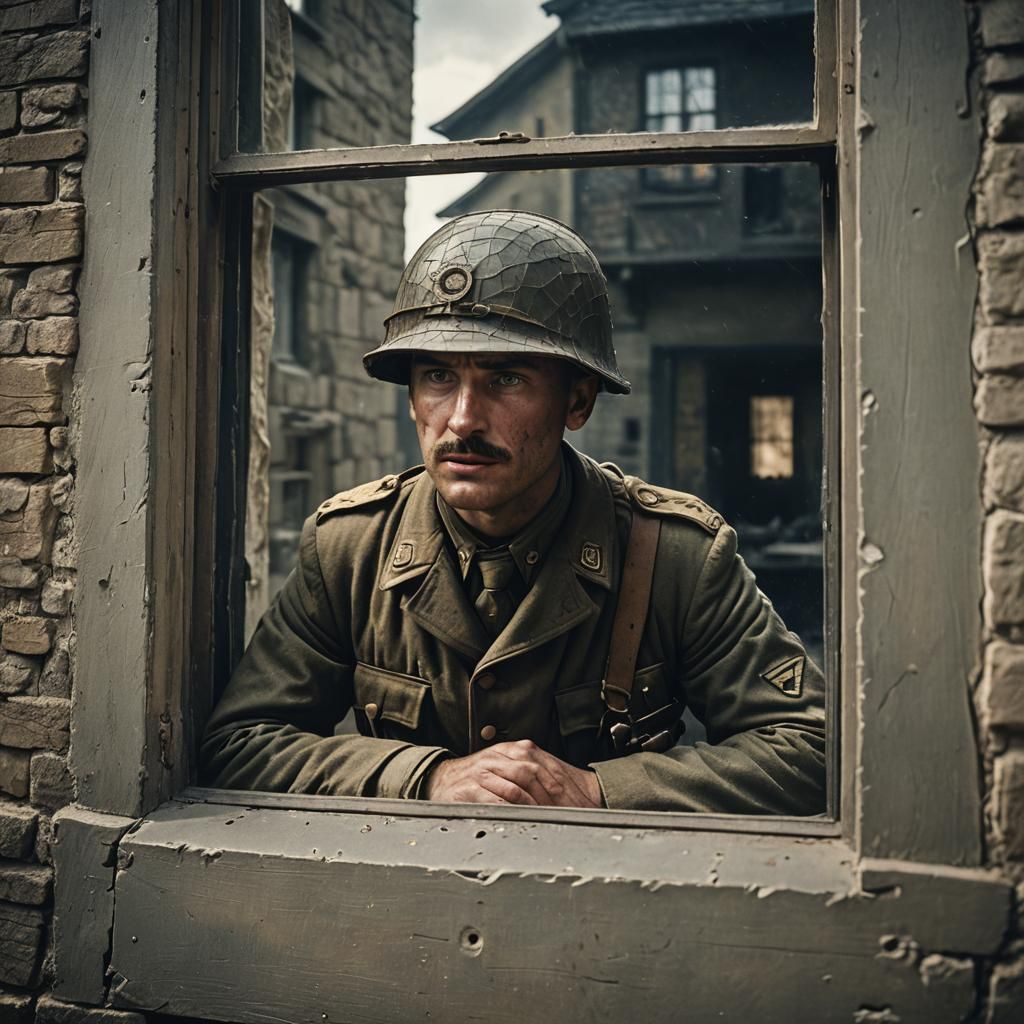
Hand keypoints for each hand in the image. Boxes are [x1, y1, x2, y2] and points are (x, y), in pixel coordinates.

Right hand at [425, 740, 601, 807]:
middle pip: (532, 773)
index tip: (577, 801)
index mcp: (509, 750)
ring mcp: (482, 773)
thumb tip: (561, 789)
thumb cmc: (476, 778)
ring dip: (536, 805)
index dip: (562, 783)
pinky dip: (512, 811)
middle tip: (569, 813)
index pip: (542, 763)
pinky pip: (495, 800)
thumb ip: (528, 771)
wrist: (441, 780)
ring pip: (516, 787)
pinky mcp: (470, 790)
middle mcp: (496, 758)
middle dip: (553, 796)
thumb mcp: (503, 766)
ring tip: (550, 818)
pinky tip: (523, 819)